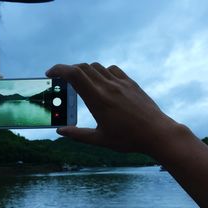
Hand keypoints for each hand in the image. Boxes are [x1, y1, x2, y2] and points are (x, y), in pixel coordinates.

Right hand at [46, 63, 177, 153]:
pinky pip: (112, 70)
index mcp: (98, 99)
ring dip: (85, 71)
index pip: (74, 74)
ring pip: (97, 67)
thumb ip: (78, 135)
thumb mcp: (100, 140)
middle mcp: (108, 86)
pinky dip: (102, 72)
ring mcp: (121, 83)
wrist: (157, 133)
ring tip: (82, 84)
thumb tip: (60, 131)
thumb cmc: (128, 139)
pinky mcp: (131, 83)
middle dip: (69, 71)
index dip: (59, 69)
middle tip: (63, 81)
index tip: (50, 73)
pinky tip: (103, 83)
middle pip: (83, 67)